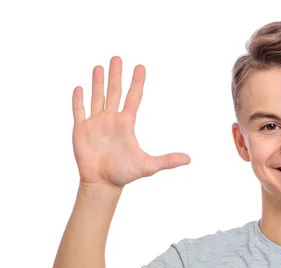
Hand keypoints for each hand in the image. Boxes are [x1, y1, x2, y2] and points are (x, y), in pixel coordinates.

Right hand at [71, 56, 189, 188]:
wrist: (103, 183)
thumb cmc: (125, 174)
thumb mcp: (148, 166)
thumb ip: (167, 160)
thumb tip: (189, 160)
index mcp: (126, 124)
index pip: (133, 97)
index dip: (137, 82)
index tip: (140, 66)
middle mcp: (111, 120)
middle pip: (114, 92)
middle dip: (116, 75)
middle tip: (118, 57)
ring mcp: (95, 123)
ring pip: (97, 97)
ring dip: (97, 82)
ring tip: (100, 66)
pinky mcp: (81, 130)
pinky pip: (79, 111)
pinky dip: (78, 100)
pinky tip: (79, 88)